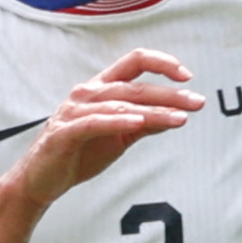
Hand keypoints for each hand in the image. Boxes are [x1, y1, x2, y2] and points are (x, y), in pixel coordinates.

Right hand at [2, 50, 202, 207]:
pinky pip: (95, 122)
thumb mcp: (120, 138)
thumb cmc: (80, 154)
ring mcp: (74, 111)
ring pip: (121, 104)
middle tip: (198, 103)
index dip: (162, 63)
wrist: (43, 180)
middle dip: (170, 94)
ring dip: (153, 111)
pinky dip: (118, 121)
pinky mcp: (65, 132)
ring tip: (180, 118)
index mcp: (101, 89)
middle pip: (135, 85)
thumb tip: (177, 115)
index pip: (134, 62)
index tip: (187, 77)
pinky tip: (139, 123)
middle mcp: (88, 93)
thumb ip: (145, 124)